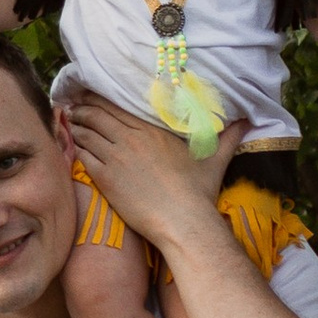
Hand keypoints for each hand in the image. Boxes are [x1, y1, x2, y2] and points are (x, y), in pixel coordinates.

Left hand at [62, 93, 225, 249]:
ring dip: (75, 126)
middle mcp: (131, 138)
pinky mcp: (106, 178)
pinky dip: (74, 147)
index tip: (89, 95)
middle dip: (82, 108)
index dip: (99, 98)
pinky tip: (70, 145)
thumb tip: (249, 122)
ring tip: (68, 123)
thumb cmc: (198, 192)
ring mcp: (116, 157)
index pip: (117, 105)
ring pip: (86, 132)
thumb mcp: (215, 158)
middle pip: (97, 114)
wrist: (183, 221)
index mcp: (153, 129)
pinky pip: (83, 155)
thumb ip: (229, 137)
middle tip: (72, 106)